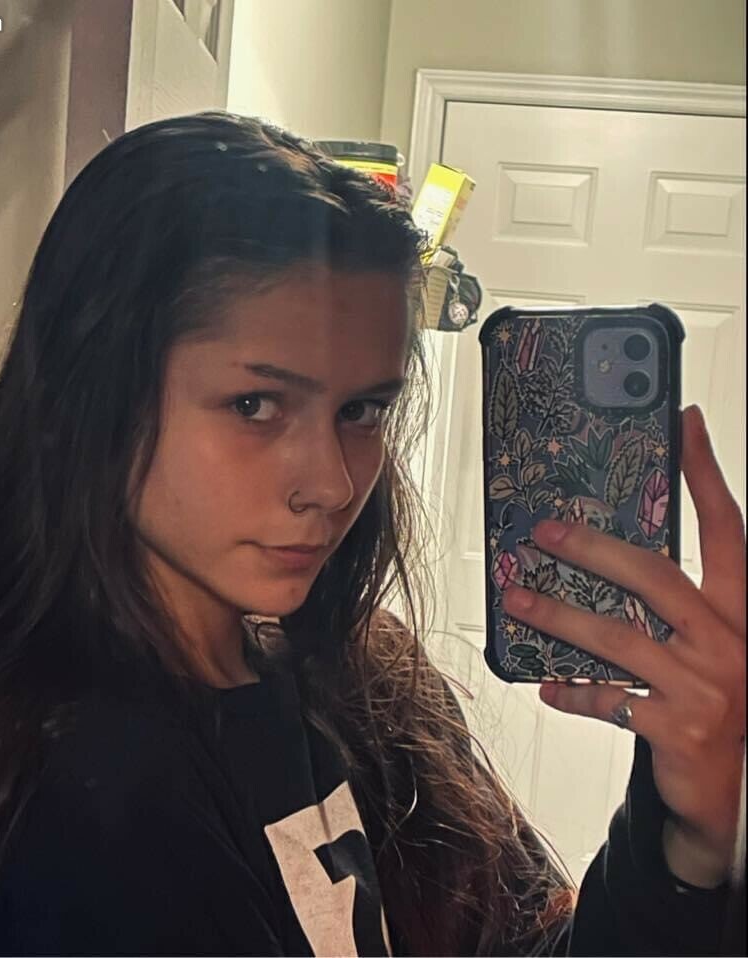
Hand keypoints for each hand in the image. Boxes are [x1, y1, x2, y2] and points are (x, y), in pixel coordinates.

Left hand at [503, 406, 745, 886]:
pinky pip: (609, 700)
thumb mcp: (705, 646)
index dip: (705, 474)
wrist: (736, 790)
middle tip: (542, 532)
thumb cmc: (711, 700)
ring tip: (516, 601)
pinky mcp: (679, 727)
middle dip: (593, 549)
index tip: (685, 424)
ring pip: (619, 637)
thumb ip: (671, 607)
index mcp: (738, 610)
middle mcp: (729, 640)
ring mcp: (708, 686)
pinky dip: (573, 692)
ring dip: (559, 617)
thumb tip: (599, 559)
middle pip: (654, 576)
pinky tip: (546, 687)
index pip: (725, 529)